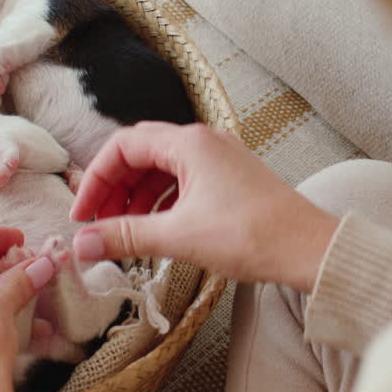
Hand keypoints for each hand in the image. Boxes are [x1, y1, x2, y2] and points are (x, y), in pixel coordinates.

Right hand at [70, 122, 337, 290]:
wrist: (309, 250)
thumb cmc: (252, 236)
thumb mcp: (178, 237)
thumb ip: (125, 236)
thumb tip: (82, 245)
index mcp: (189, 143)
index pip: (123, 146)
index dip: (96, 180)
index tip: (83, 215)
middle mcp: (204, 141)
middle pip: (140, 153)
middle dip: (113, 187)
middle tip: (97, 223)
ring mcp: (220, 158)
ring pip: (162, 168)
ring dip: (136, 196)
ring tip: (124, 231)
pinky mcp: (232, 178)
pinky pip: (184, 180)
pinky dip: (162, 201)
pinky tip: (157, 228)